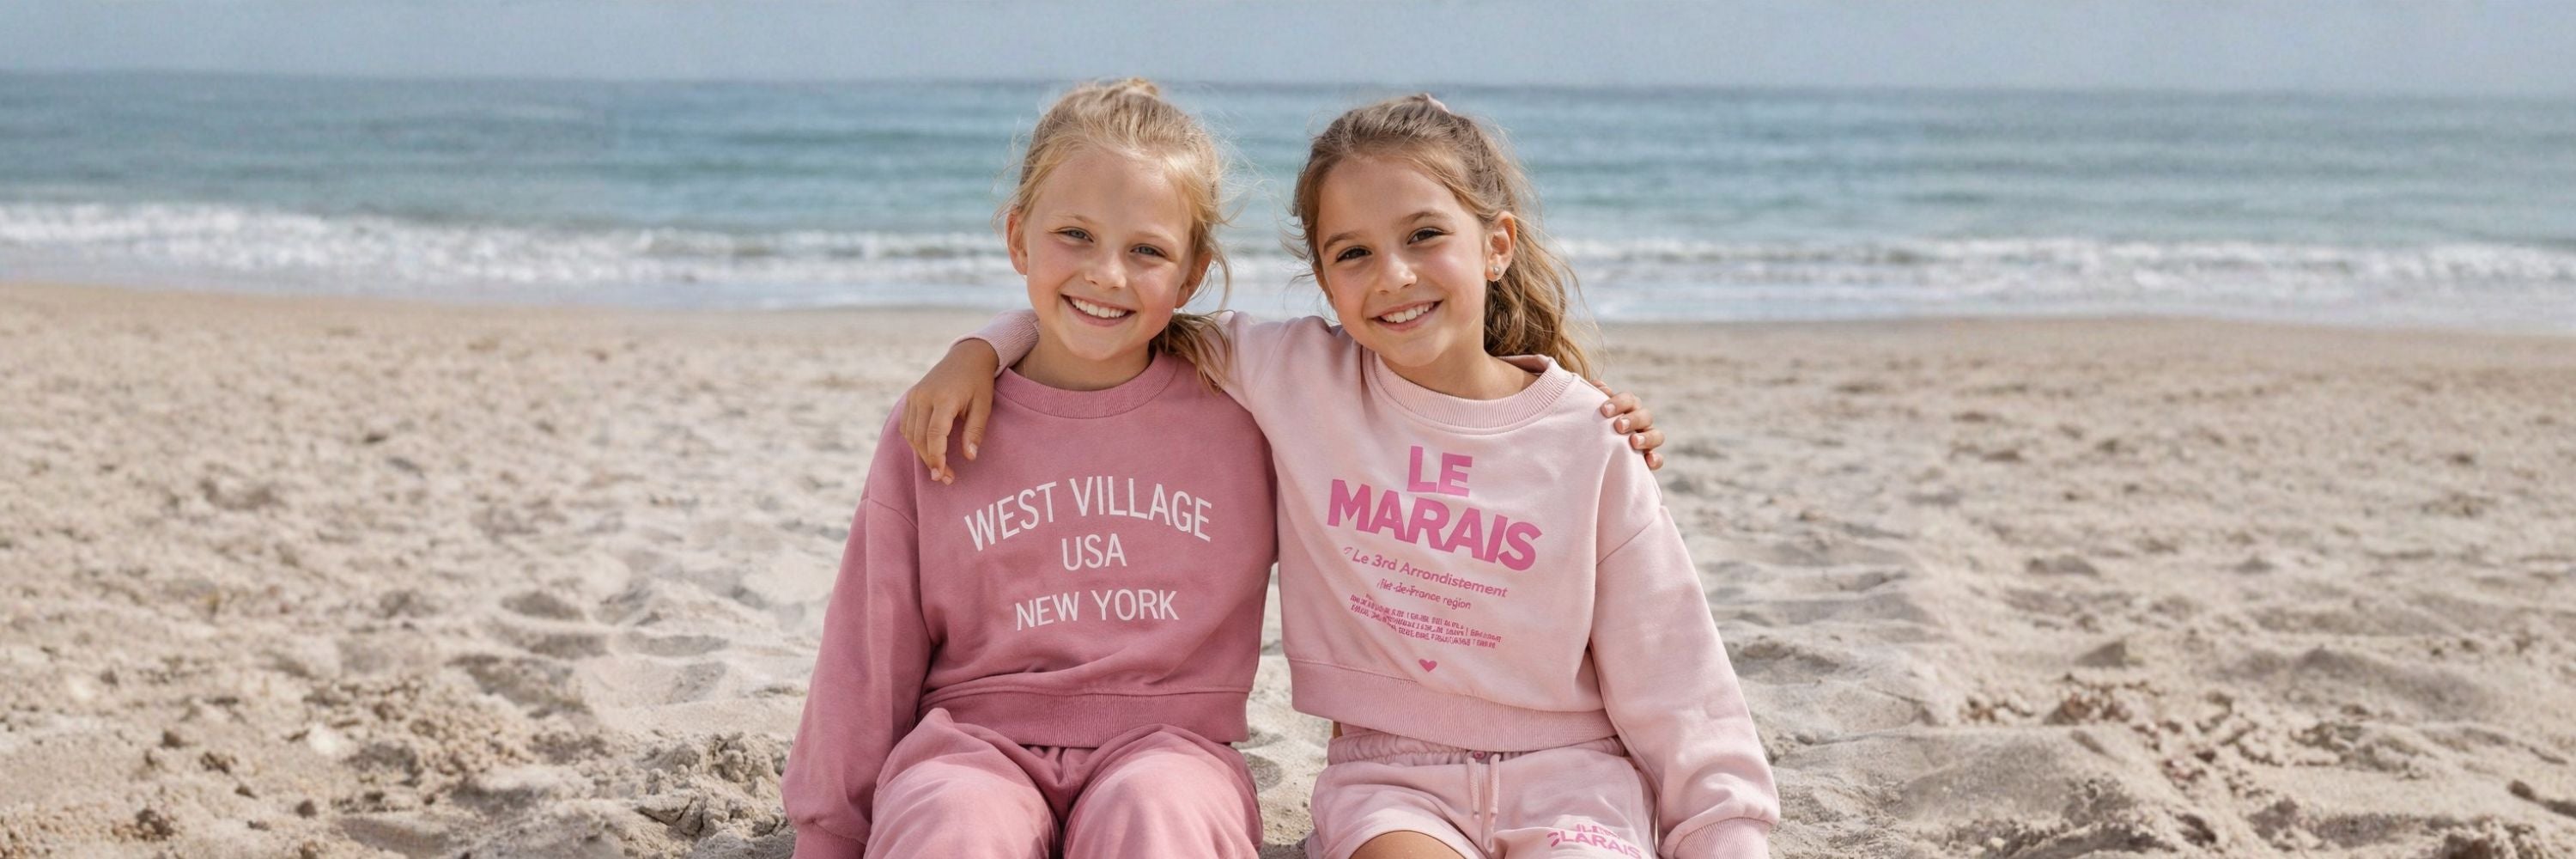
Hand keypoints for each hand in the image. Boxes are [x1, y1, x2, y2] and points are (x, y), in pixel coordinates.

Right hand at [899, 341, 1000, 483]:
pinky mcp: (911, 397)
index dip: (937, 457)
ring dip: (922, 453)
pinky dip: (914, 441)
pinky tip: (928, 450)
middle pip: (920, 437)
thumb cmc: (979, 382)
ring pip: (910, 434)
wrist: (967, 356)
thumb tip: (970, 457)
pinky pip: (907, 426)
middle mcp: (924, 396)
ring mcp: (914, 395)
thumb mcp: (984, 405)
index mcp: (944, 398)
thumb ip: (975, 431)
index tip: (943, 476)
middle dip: (931, 460)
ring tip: (939, 467)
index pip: (935, 434)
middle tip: (945, 478)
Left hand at [1591, 379, 1663, 470]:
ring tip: (1633, 442)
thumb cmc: (1590, 426)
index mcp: (1627, 408)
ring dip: (1647, 437)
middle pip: (1646, 415)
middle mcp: (1640, 422)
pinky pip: (1658, 459)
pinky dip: (1656, 459)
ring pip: (1657, 435)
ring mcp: (1646, 441)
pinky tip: (1648, 461)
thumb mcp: (1589, 412)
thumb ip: (1593, 396)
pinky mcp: (1648, 460)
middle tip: (1618, 426)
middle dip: (1633, 419)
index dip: (1619, 403)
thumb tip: (1599, 386)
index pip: (1630, 400)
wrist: (1589, 451)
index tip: (1604, 410)